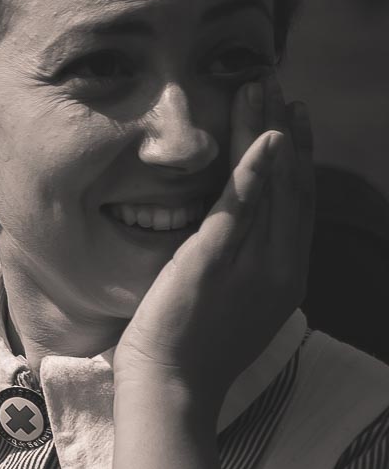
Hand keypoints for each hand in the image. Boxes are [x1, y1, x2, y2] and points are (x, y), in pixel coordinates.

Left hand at [115, 73, 313, 406]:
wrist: (169, 388)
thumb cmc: (189, 349)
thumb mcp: (230, 300)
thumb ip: (241, 263)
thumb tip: (236, 232)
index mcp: (286, 276)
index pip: (298, 202)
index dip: (297, 155)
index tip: (292, 116)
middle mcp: (280, 267)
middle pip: (289, 182)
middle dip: (283, 127)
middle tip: (276, 81)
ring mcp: (252, 264)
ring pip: (269, 184)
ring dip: (266, 129)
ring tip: (261, 86)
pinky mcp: (215, 262)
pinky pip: (240, 208)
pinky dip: (253, 171)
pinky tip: (260, 138)